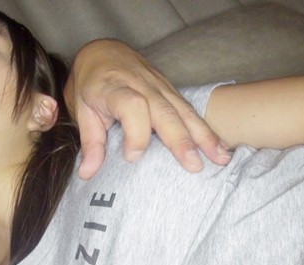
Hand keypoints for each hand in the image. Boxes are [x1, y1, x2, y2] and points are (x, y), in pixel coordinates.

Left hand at [64, 39, 228, 178]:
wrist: (103, 52)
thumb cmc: (91, 84)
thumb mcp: (83, 111)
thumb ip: (90, 143)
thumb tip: (87, 174)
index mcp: (115, 88)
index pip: (132, 107)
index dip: (135, 134)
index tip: (131, 157)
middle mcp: (142, 85)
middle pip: (165, 111)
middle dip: (181, 139)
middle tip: (194, 166)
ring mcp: (160, 86)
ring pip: (184, 110)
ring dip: (203, 135)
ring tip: (220, 158)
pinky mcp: (171, 90)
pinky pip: (191, 110)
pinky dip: (207, 129)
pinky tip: (220, 147)